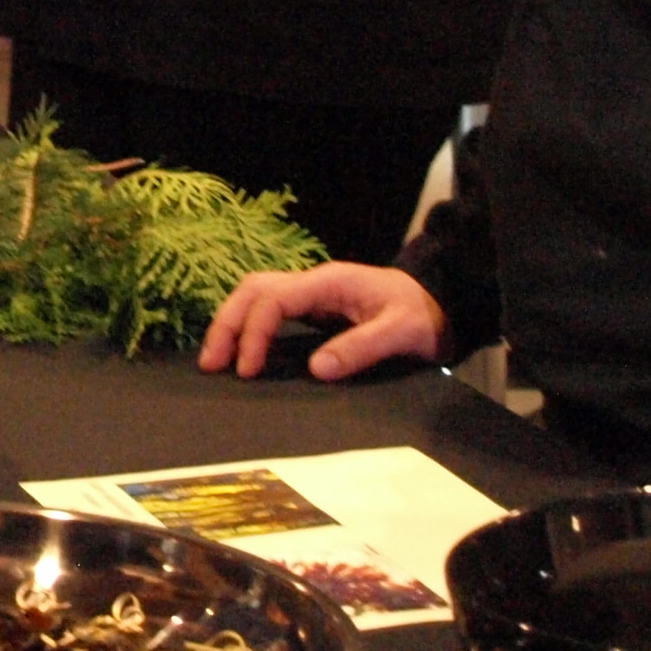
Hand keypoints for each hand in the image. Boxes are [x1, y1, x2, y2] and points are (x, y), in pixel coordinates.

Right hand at [199, 263, 446, 381]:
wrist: (439, 302)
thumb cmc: (422, 315)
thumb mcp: (401, 333)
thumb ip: (361, 348)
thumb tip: (317, 369)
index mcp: (329, 282)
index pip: (273, 299)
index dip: (253, 333)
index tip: (247, 370)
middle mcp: (313, 280)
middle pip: (252, 289)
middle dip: (227, 323)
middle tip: (211, 363)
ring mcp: (311, 290)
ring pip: (255, 293)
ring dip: (231, 322)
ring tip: (216, 359)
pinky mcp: (312, 304)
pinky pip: (268, 307)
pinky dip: (247, 325)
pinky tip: (240, 349)